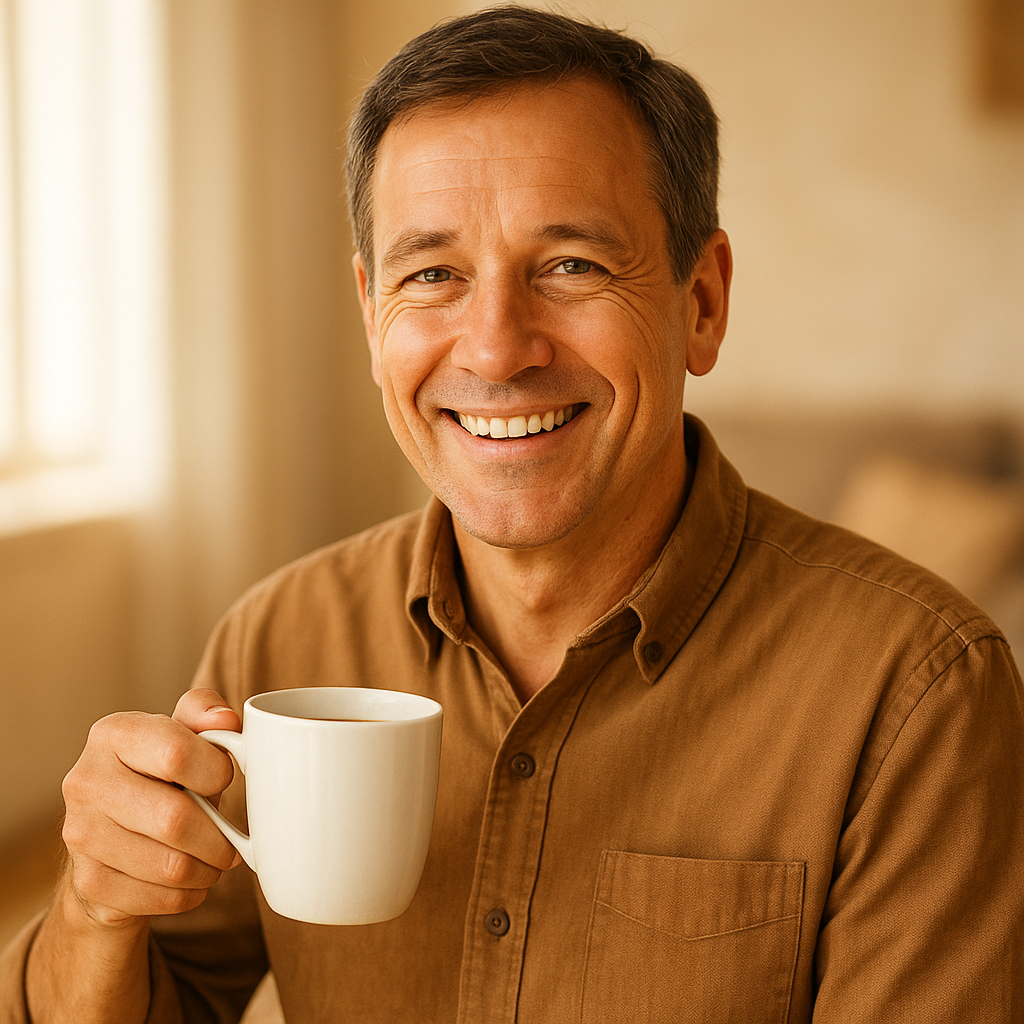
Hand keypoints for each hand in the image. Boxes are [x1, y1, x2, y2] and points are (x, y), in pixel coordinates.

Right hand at [60, 689, 242, 927]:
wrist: (113, 835)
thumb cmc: (163, 776)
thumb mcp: (184, 735)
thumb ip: (205, 713)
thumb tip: (226, 721)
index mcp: (112, 734)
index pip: (177, 753)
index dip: (216, 771)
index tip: (225, 778)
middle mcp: (86, 781)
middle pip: (175, 819)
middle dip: (218, 836)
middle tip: (232, 841)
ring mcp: (79, 834)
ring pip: (171, 866)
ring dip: (207, 869)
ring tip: (214, 860)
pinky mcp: (86, 882)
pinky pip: (158, 898)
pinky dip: (188, 894)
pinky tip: (191, 880)